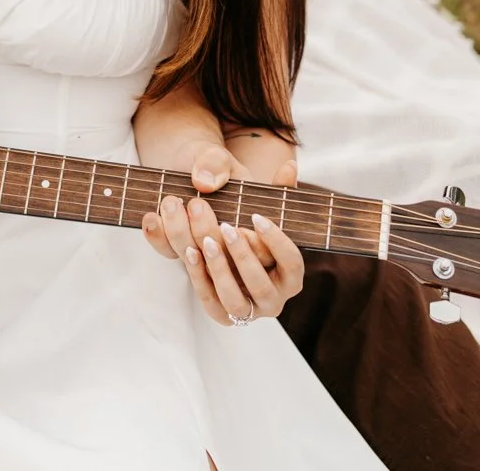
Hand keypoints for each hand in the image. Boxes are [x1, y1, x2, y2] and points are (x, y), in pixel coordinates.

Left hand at [140, 146, 304, 325]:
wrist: (215, 231)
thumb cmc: (243, 214)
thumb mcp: (257, 196)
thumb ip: (274, 183)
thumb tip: (288, 166)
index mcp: (290, 273)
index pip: (291, 262)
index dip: (276, 241)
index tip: (256, 216)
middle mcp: (273, 297)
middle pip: (260, 285)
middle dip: (242, 256)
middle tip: (225, 226)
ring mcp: (247, 309)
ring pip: (233, 300)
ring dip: (219, 270)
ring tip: (205, 240)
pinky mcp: (220, 312)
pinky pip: (209, 301)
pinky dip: (198, 277)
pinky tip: (188, 250)